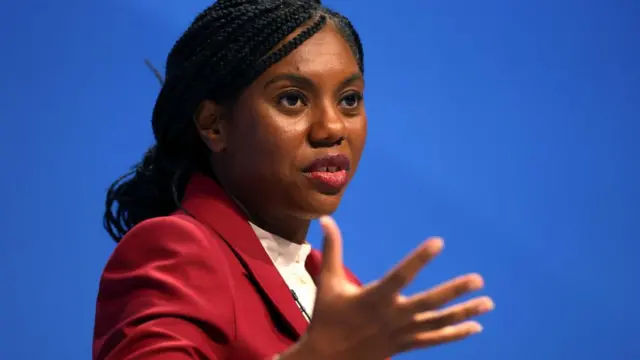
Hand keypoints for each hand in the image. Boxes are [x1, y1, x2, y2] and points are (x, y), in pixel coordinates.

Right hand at [280, 216, 493, 359]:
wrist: (328, 358)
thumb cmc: (328, 315)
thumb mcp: (328, 281)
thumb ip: (332, 250)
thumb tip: (325, 219)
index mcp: (374, 297)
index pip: (401, 275)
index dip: (419, 259)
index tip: (438, 242)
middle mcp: (392, 316)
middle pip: (429, 303)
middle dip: (455, 291)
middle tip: (478, 279)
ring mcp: (401, 333)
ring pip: (438, 323)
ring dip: (464, 313)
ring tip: (488, 303)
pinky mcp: (405, 346)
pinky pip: (434, 340)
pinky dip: (455, 333)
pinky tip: (475, 326)